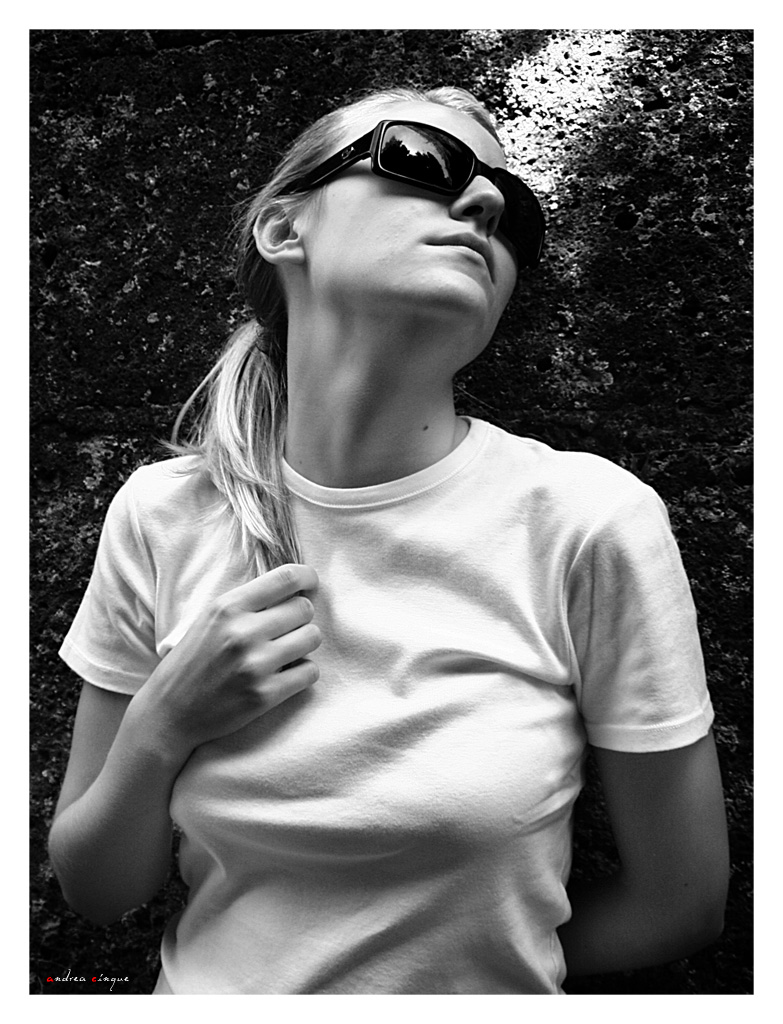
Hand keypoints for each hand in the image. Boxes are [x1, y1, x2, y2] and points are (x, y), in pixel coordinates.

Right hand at [136, 563, 320, 755]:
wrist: (170, 712)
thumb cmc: (193, 660)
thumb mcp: (210, 619)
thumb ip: (248, 603)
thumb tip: (296, 588)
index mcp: (228, 608)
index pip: (286, 578)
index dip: (307, 578)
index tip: (310, 584)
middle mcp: (242, 633)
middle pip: (304, 609)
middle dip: (301, 617)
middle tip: (288, 628)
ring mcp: (254, 665)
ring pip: (312, 638)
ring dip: (304, 643)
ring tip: (287, 651)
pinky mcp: (264, 694)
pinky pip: (310, 672)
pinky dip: (303, 672)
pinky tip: (286, 673)